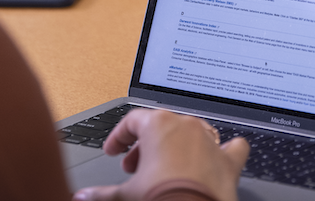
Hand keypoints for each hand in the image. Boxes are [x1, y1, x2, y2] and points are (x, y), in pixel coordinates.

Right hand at [73, 109, 249, 200]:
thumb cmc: (162, 198)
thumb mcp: (126, 194)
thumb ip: (102, 193)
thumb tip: (83, 197)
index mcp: (159, 125)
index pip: (132, 121)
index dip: (119, 137)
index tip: (114, 150)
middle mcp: (186, 126)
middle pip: (161, 127)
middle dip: (145, 147)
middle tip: (134, 168)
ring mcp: (210, 141)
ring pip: (193, 133)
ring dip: (178, 147)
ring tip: (167, 168)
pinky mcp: (228, 160)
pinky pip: (231, 148)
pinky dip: (224, 152)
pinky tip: (217, 159)